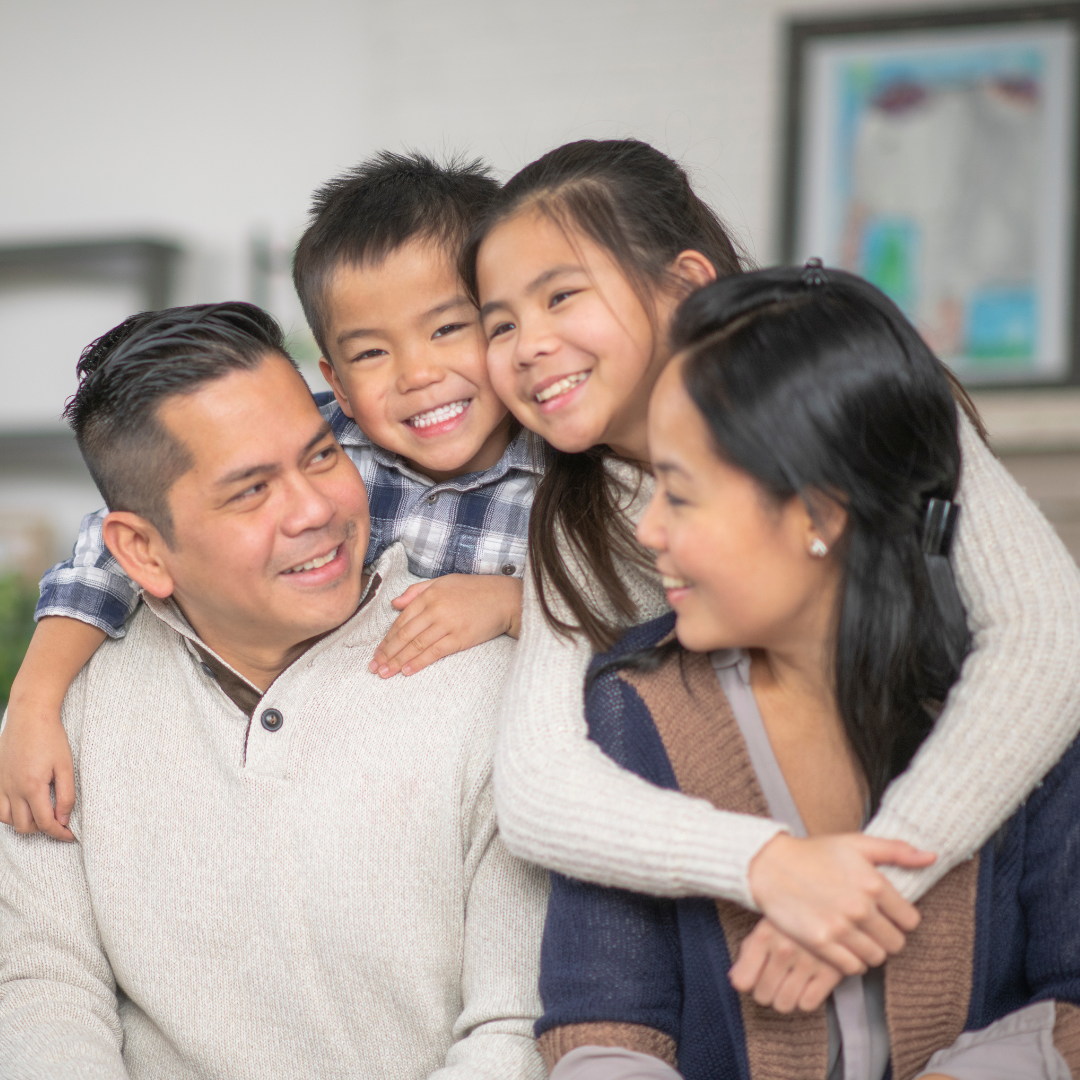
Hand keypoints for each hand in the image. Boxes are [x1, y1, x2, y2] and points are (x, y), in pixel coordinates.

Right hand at [0, 704, 74, 840]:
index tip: (70, 836)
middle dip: (43, 830)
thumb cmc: (51, 738)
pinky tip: (23, 807)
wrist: (29, 716)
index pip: (45, 823)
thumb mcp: (66, 766)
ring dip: (25, 823)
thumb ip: (66, 795)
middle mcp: (12, 790)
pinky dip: (9, 814)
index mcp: (32, 787)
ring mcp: (1, 785)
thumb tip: (64, 819)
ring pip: (8, 821)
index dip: (59, 833)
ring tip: (42, 815)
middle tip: (59, 823)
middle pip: (25, 826)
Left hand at [369, 573, 522, 677]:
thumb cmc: (474, 589)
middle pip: (405, 635)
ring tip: (385, 673)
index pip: (401, 620)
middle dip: (387, 653)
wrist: (504, 599)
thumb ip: (417, 591)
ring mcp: (447, 624)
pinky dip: (419, 662)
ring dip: (398, 661)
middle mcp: (435, 609)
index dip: (387, 638)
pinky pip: (434, 652)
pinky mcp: (460, 638)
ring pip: (416, 645)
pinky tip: (407, 670)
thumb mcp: (443, 582)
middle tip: (374, 667)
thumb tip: (395, 604)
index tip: (377, 652)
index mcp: (429, 595)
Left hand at [730, 918, 843, 1011]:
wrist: (831, 906)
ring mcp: (808, 961)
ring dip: (784, 999)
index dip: (748, 984)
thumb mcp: (766, 927)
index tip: (754, 980)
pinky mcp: (831, 972)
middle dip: (767, 992)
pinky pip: (807, 1004)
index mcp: (764, 934)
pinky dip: (805, 1000)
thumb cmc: (792, 922)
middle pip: (764, 996)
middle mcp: (785, 948)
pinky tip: (806, 984)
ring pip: (784, 1004)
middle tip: (775, 982)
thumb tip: (736, 982)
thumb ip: (748, 953)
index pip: (743, 981)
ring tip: (789, 984)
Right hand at [748, 833, 935, 974]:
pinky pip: (853, 967)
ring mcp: (840, 927)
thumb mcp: (856, 843)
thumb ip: (896, 850)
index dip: (900, 919)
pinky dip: (851, 960)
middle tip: (870, 927)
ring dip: (869, 950)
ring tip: (855, 936)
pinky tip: (841, 944)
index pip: (910, 920)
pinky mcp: (821, 943)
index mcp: (873, 883)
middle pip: (896, 943)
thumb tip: (931, 857)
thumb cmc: (815, 853)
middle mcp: (860, 907)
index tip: (885, 913)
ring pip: (876, 958)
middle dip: (886, 937)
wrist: (770, 866)